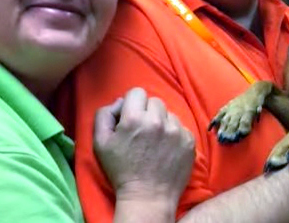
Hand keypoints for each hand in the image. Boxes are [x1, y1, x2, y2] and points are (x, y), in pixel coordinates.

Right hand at [93, 87, 194, 210]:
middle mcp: (157, 121)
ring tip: (155, 141)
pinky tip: (166, 148)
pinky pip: (180, 127)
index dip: (132, 104)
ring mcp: (176, 130)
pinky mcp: (189, 140)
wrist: (148, 197)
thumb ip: (104, 115)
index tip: (131, 117)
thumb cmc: (121, 171)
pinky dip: (173, 134)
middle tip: (142, 130)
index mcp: (134, 119)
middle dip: (147, 112)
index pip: (137, 92)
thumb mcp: (100, 143)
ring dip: (162, 122)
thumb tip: (119, 102)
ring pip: (169, 113)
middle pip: (154, 101)